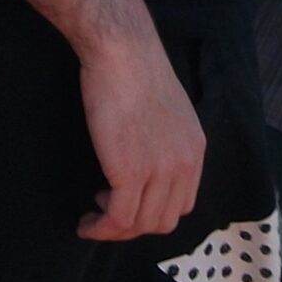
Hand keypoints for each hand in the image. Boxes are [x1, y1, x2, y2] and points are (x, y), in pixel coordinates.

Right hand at [75, 32, 203, 240]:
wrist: (122, 51)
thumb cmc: (134, 67)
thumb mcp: (166, 108)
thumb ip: (163, 137)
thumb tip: (144, 153)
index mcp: (194, 150)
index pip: (183, 203)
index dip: (153, 211)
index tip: (128, 203)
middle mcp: (183, 165)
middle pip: (163, 221)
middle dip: (134, 225)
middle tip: (107, 213)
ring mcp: (160, 171)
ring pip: (141, 225)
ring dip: (114, 230)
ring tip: (93, 217)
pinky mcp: (131, 172)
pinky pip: (119, 218)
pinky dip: (101, 228)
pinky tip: (87, 222)